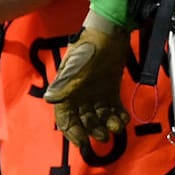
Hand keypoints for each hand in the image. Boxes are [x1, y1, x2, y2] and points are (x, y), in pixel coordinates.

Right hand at [42, 25, 129, 148]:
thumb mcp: (75, 67)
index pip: (65, 117)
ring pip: (100, 116)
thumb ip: (64, 85)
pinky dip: (118, 115)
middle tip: (103, 136)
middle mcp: (80, 95)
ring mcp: (96, 93)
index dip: (72, 131)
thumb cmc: (88, 47)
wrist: (109, 32)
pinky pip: (113, 108)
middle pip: (84, 120)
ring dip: (107, 124)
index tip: (81, 141)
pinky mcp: (110, 89)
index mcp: (66, 91)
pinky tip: (124, 119)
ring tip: (116, 128)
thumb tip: (51, 100)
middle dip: (93, 130)